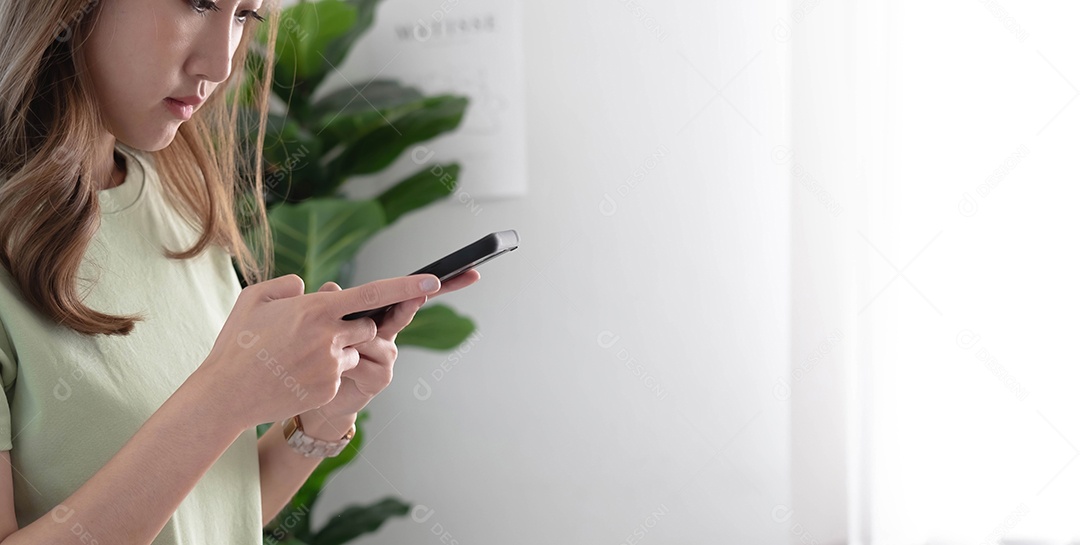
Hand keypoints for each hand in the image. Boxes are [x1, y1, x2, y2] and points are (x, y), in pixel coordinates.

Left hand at [296, 270, 481, 439]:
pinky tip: (338, 370)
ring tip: (330, 348)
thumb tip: (331, 286)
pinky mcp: (381, 377)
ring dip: (347, 338)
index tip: (467, 272)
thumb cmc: (320, 357)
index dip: (432, 283)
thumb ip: (328, 302)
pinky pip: (360, 358)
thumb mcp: (321, 324)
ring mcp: (388, 355)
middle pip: (408, 308)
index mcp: (379, 315)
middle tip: (433, 282)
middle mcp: (389, 332)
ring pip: (371, 333)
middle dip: (420, 294)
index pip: (406, 294)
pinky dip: (343, 361)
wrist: (318, 397)